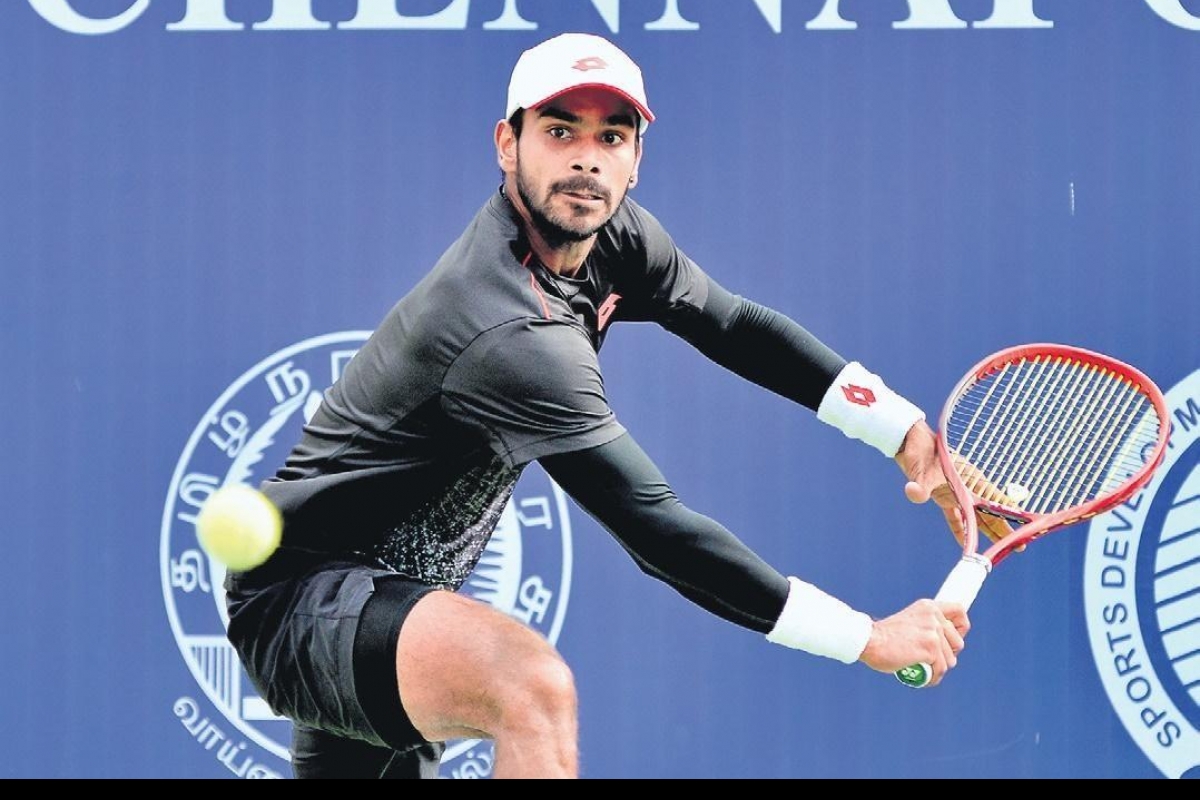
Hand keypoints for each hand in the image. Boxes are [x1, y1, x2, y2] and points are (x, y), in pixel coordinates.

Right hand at [858, 599, 968, 686]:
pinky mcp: (930, 649)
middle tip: (931, 660)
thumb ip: (927, 625)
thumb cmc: (884, 636)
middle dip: (947, 655)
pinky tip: (922, 679)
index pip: (960, 612)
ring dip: (938, 669)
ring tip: (923, 670)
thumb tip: (945, 642)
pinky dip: (933, 678)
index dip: (961, 628)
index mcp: (929, 607)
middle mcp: (934, 617)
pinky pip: (941, 670)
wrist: (868, 641)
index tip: (951, 640)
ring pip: (950, 660)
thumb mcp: (910, 622)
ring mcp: (933, 633)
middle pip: (958, 643)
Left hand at [894, 421, 1013, 547]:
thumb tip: (914, 492)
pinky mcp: (941, 496)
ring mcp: (955, 492)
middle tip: (1020, 546)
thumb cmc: (920, 451)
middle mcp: (966, 488)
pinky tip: (965, 542)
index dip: (1009, 512)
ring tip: (1000, 546)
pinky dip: (959, 528)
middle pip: (988, 512)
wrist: (910, 442)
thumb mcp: (920, 469)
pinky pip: (954, 516)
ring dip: (986, 530)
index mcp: (969, 480)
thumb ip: (920, 484)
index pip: (994, 499)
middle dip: (1003, 528)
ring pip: (975, 516)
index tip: (1025, 524)